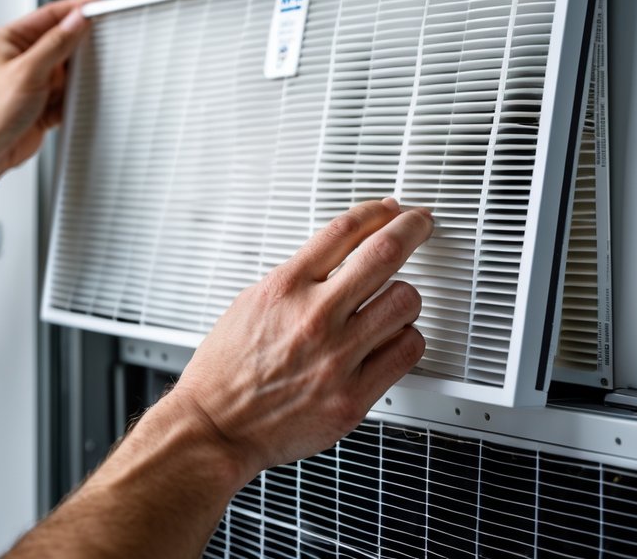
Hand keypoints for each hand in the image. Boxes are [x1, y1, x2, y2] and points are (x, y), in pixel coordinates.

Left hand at [0, 0, 104, 171]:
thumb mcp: (27, 72)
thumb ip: (56, 44)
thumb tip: (77, 21)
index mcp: (9, 39)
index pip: (51, 14)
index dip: (79, 8)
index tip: (101, 4)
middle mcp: (21, 56)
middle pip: (63, 39)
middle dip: (81, 45)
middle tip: (104, 41)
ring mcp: (33, 78)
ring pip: (69, 67)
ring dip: (77, 76)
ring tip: (79, 81)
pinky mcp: (44, 99)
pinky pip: (69, 90)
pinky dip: (76, 96)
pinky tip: (73, 101)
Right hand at [165, 198, 431, 488]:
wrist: (216, 427)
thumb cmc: (228, 369)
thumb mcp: (252, 302)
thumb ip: (298, 277)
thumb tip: (341, 252)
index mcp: (285, 288)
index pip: (345, 230)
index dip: (377, 210)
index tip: (391, 209)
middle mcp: (314, 318)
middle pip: (385, 253)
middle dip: (413, 228)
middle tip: (420, 225)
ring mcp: (337, 357)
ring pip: (406, 302)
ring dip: (406, 296)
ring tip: (395, 302)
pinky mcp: (353, 396)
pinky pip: (407, 351)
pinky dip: (406, 339)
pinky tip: (392, 340)